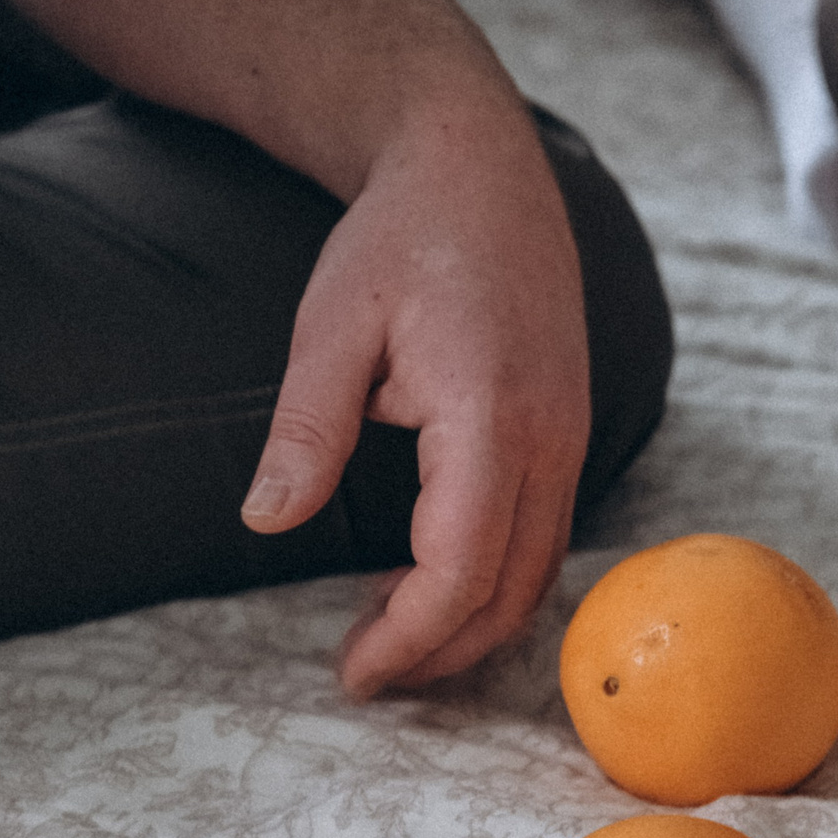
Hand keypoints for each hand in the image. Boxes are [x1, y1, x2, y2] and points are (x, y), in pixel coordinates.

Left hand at [242, 102, 591, 696]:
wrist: (478, 164)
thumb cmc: (402, 236)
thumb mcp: (332, 324)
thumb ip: (306, 429)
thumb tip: (265, 522)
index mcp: (490, 417)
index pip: (459, 570)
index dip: (407, 638)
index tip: (352, 672)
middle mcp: (550, 437)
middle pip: (511, 591)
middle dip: (440, 651)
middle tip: (365, 672)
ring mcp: (572, 435)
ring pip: (539, 571)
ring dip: (471, 621)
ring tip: (392, 635)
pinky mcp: (571, 429)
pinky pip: (546, 533)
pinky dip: (495, 576)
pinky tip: (430, 573)